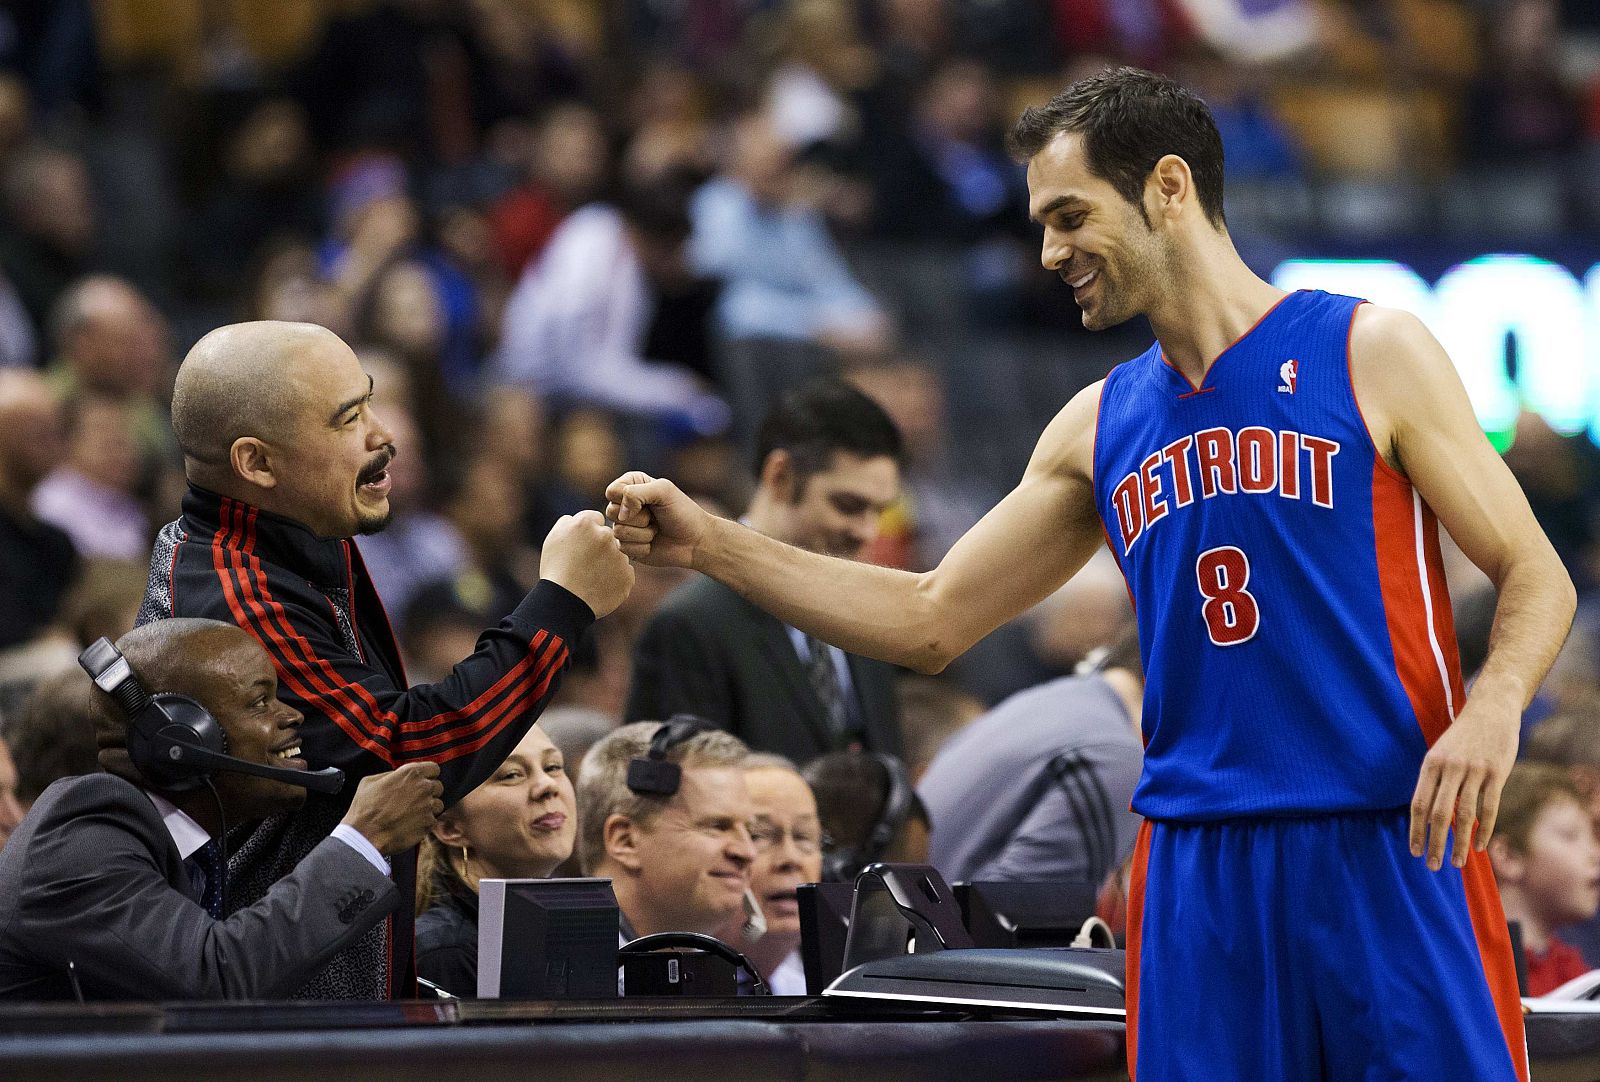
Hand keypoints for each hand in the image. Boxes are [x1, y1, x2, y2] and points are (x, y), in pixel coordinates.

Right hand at [342, 762, 443, 854]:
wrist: (365, 835)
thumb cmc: (365, 809)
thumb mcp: (371, 781)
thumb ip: (391, 775)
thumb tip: (399, 776)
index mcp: (410, 773)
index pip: (433, 768)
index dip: (427, 775)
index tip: (422, 781)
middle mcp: (423, 787)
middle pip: (437, 786)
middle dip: (428, 792)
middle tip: (414, 800)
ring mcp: (428, 806)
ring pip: (438, 804)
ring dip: (429, 808)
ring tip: (412, 814)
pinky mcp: (429, 823)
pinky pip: (433, 820)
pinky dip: (424, 822)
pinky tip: (411, 824)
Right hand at [540, 509, 634, 618]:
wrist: (564, 602)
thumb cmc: (555, 570)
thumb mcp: (553, 539)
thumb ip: (570, 522)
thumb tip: (584, 519)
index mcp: (586, 524)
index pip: (596, 519)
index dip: (588, 532)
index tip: (581, 545)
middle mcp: (606, 536)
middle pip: (609, 536)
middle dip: (601, 546)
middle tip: (586, 563)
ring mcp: (620, 556)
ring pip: (618, 555)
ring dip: (609, 562)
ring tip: (591, 577)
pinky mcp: (628, 576)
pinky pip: (624, 573)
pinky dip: (615, 579)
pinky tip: (600, 586)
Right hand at [604, 471, 707, 567]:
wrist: (696, 541)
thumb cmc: (683, 512)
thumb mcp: (663, 491)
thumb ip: (635, 493)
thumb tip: (620, 516)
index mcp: (631, 486)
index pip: (612, 491)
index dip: (627, 499)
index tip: (649, 502)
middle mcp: (625, 505)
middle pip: (611, 512)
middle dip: (638, 517)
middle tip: (655, 517)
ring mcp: (624, 527)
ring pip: (617, 531)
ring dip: (643, 533)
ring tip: (656, 530)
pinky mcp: (627, 546)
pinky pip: (623, 548)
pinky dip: (642, 547)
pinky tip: (653, 543)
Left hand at [1409, 701, 1518, 869]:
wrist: (1491, 710)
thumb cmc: (1462, 737)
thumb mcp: (1440, 753)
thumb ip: (1434, 782)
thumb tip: (1428, 816)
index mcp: (1430, 764)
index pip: (1418, 804)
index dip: (1415, 830)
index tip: (1414, 851)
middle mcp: (1450, 768)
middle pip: (1438, 814)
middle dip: (1435, 843)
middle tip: (1433, 866)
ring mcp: (1474, 771)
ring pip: (1465, 815)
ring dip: (1460, 842)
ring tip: (1458, 863)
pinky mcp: (1497, 773)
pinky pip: (1489, 808)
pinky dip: (1484, 830)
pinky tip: (1480, 846)